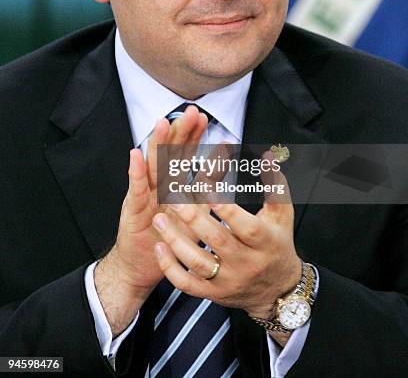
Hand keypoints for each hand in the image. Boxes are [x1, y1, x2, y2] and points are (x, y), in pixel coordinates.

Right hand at [94, 106, 208, 335]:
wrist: (143, 266)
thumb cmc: (167, 240)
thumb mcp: (192, 217)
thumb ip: (202, 197)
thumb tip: (223, 181)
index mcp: (174, 185)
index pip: (185, 155)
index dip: (193, 138)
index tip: (204, 119)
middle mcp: (158, 185)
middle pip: (170, 153)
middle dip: (180, 132)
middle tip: (190, 113)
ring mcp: (145, 194)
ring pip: (153, 165)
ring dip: (158, 144)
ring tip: (163, 123)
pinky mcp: (132, 209)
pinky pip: (135, 189)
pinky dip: (135, 172)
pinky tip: (136, 154)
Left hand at [152, 177, 300, 319]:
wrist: (277, 290)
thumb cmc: (277, 242)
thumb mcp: (282, 214)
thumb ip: (274, 184)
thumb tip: (268, 155)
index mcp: (264, 241)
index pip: (245, 225)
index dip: (226, 209)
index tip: (206, 189)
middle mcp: (246, 263)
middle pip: (217, 241)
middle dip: (194, 219)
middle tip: (174, 199)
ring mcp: (227, 280)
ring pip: (198, 263)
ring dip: (176, 241)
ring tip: (159, 219)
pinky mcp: (213, 294)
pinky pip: (187, 284)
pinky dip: (171, 268)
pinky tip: (159, 247)